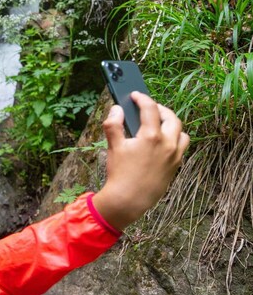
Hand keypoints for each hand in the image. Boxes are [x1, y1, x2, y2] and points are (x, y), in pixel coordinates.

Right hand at [93, 92, 189, 230]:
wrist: (129, 199)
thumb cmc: (120, 173)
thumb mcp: (113, 147)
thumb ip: (114, 125)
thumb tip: (116, 109)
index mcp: (151, 136)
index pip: (150, 109)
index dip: (142, 98)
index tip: (135, 95)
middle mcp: (168, 143)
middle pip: (171, 117)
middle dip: (160, 109)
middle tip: (148, 107)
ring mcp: (175, 155)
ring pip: (181, 132)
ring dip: (171, 124)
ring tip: (158, 124)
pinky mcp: (176, 165)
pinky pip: (181, 146)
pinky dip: (174, 139)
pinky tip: (160, 142)